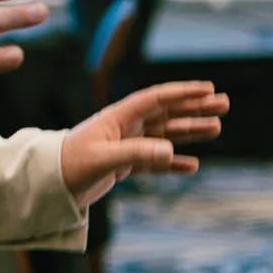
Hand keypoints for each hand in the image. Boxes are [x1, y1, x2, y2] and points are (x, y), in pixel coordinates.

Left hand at [59, 80, 228, 205]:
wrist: (48, 184)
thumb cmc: (70, 165)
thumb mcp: (103, 160)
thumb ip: (136, 154)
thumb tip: (170, 150)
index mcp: (118, 117)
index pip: (156, 98)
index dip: (183, 93)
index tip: (208, 89)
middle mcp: (124, 127)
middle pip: (166, 113)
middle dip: (194, 108)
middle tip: (224, 104)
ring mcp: (124, 145)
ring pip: (164, 135)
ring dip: (189, 131)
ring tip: (216, 127)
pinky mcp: (122, 165)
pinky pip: (154, 162)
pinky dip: (173, 163)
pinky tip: (192, 165)